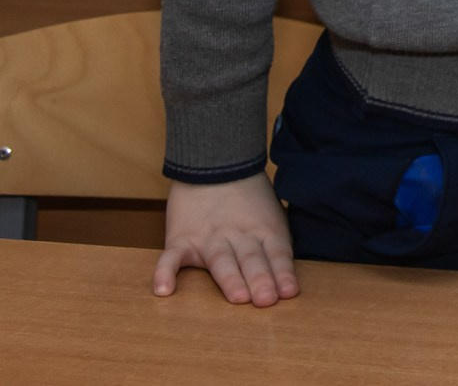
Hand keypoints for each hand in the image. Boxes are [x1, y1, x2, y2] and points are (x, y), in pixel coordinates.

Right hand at [154, 173, 297, 305]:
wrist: (214, 161)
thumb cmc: (249, 194)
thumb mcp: (272, 212)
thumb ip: (277, 241)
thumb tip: (287, 275)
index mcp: (264, 229)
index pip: (276, 253)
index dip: (283, 273)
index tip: (289, 293)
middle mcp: (238, 235)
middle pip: (251, 259)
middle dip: (260, 280)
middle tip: (266, 300)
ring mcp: (209, 238)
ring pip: (220, 260)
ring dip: (230, 279)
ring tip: (238, 298)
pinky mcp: (181, 239)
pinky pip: (170, 258)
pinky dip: (164, 273)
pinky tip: (164, 291)